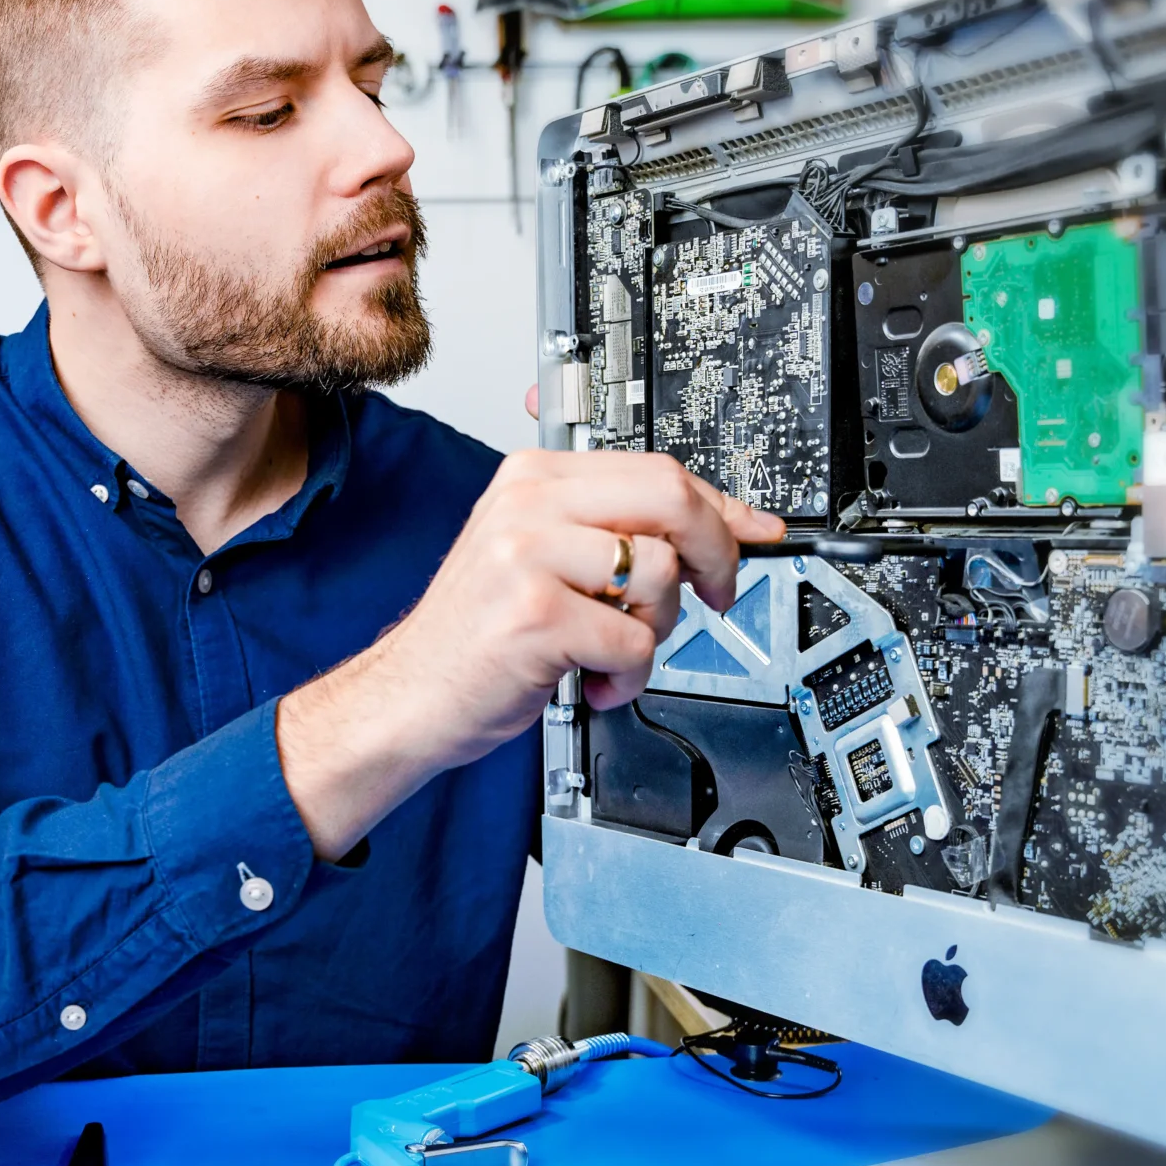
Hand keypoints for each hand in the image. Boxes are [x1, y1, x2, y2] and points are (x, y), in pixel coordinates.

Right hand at [277, 450, 781, 858]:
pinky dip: (628, 676)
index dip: (721, 507)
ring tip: (613, 648)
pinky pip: (635, 641)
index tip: (757, 531)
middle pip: (670, 497)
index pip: (654, 469)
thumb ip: (610, 532)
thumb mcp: (534, 556)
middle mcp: (527, 504)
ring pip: (660, 574)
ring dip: (657, 629)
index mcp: (531, 477)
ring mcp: (527, 556)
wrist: (409, 696)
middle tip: (714, 594)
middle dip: (714, 551)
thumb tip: (716, 528)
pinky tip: (592, 680)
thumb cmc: (476, 635)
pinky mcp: (536, 616)